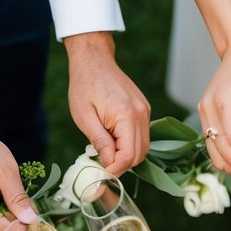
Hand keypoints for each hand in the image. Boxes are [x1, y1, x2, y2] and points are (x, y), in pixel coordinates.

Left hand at [65, 32, 150, 174]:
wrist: (94, 59)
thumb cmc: (84, 84)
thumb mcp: (84, 116)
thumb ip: (99, 141)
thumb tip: (109, 164)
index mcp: (127, 115)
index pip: (129, 155)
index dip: (115, 168)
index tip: (101, 171)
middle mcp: (141, 115)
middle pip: (140, 155)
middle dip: (122, 164)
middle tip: (103, 164)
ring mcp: (146, 112)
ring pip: (144, 148)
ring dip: (127, 156)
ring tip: (107, 151)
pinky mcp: (144, 110)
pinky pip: (142, 136)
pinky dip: (130, 144)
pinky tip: (114, 139)